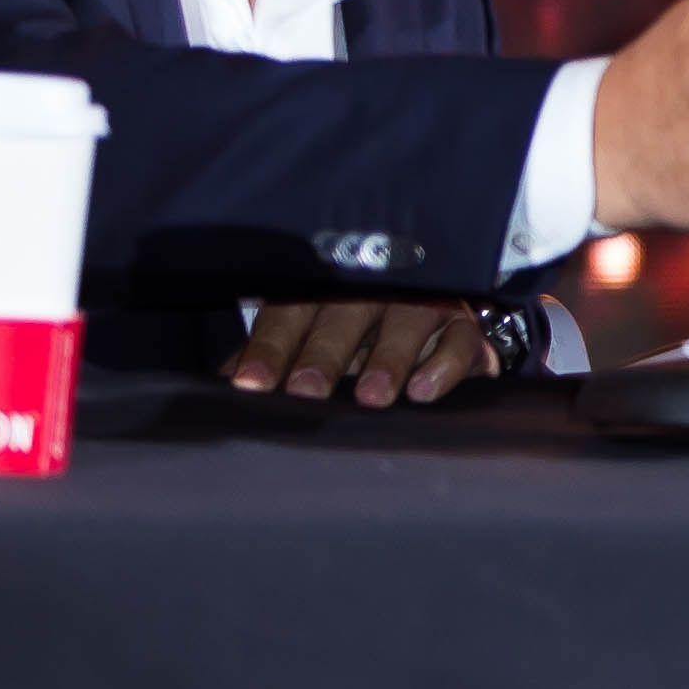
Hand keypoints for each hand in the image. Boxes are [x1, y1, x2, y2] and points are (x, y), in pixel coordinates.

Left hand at [229, 297, 492, 407]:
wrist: (438, 320)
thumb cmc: (358, 333)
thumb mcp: (311, 336)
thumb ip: (272, 354)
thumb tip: (224, 382)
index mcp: (323, 292)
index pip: (290, 314)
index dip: (269, 348)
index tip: (249, 383)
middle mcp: (372, 292)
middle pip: (344, 317)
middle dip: (323, 354)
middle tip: (306, 389)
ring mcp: (420, 306)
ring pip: (405, 322)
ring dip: (387, 358)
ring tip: (371, 397)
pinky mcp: (464, 327)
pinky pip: (458, 341)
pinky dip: (442, 365)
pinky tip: (422, 391)